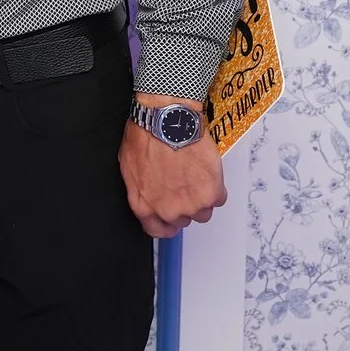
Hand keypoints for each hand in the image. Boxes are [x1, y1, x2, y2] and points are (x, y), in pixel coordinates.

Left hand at [118, 96, 225, 238]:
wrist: (167, 119)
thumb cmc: (146, 135)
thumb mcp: (130, 166)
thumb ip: (141, 188)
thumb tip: (149, 190)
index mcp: (144, 205)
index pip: (158, 231)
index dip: (167, 223)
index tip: (172, 218)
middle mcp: (167, 210)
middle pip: (183, 220)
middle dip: (184, 204)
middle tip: (184, 183)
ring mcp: (191, 204)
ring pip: (203, 211)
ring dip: (202, 197)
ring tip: (196, 175)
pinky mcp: (210, 193)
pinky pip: (219, 198)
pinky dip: (216, 186)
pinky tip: (207, 171)